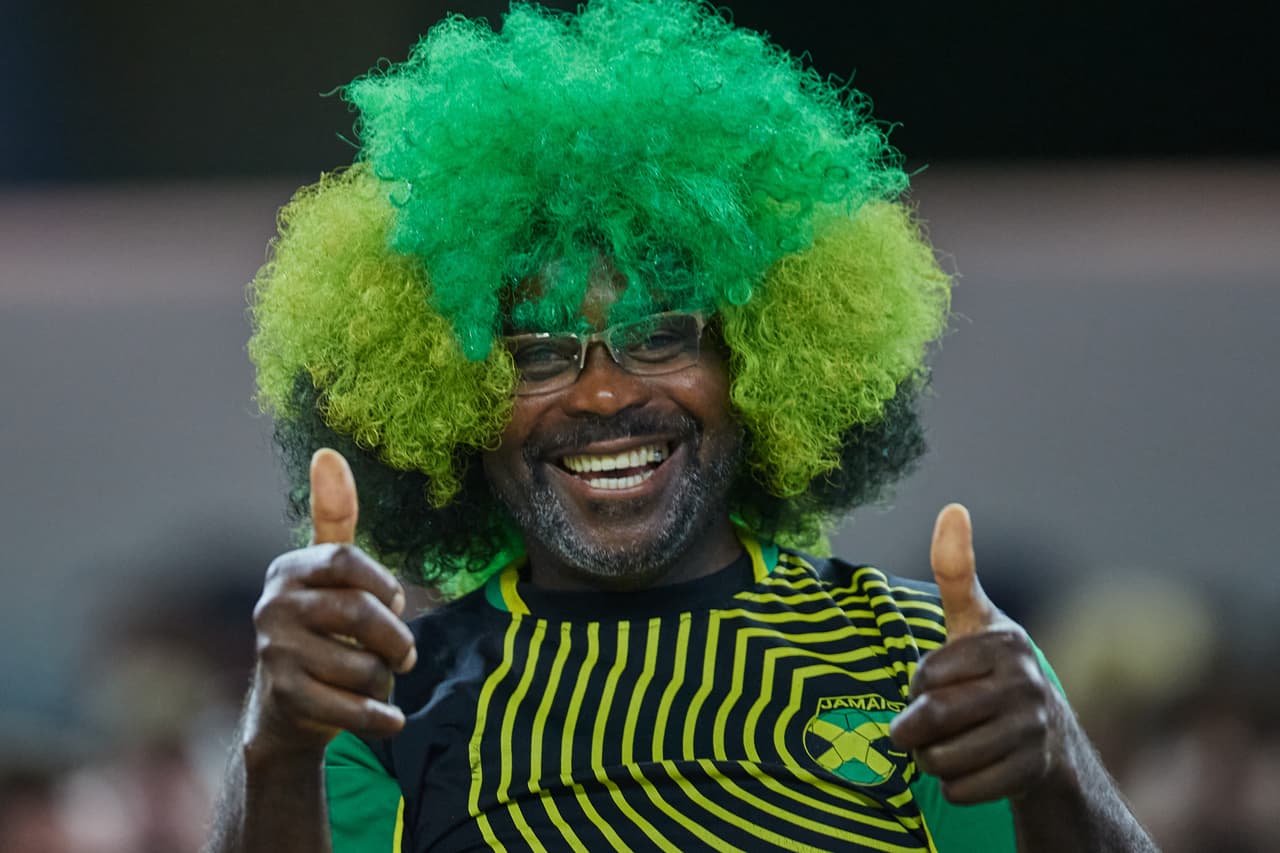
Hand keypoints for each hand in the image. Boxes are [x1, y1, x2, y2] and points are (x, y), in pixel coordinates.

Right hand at [245, 449, 416, 758]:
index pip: (348, 561)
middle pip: (361, 614)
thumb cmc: (322, 628)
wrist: (285, 709)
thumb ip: (334, 517)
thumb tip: (327, 452)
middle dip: (396, 639)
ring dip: (386, 680)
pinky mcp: (286, 698)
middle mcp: (272, 606)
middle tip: (404, 655)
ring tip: (376, 681)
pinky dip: (382, 718)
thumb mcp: (328, 573)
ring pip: (364, 666)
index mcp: (288, 568)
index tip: (394, 602)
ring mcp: (274, 653)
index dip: (384, 586)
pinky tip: (389, 718)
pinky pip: (353, 708)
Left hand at [889, 504, 1068, 803]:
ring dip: (929, 761)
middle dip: (912, 731)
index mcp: (1006, 643)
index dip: (914, 688)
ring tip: (944, 747)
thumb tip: (953, 509)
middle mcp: (1028, 684)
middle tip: (914, 730)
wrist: (1047, 739)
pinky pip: (960, 790)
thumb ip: (957, 571)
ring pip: (943, 759)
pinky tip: (968, 769)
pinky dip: (951, 787)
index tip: (929, 688)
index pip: (925, 675)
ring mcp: (1034, 731)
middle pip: (933, 718)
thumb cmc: (992, 672)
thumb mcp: (974, 621)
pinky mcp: (1033, 774)